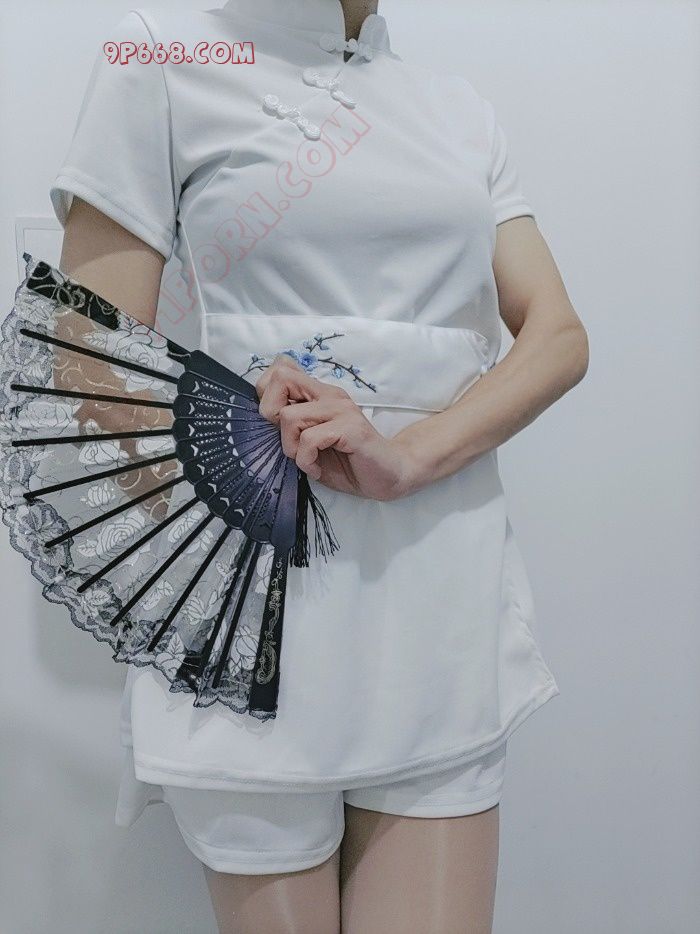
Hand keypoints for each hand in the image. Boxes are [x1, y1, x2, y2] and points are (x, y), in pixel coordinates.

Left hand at [255, 354, 417, 500]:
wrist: (388, 475)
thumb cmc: (347, 461)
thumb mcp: (310, 441)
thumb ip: (292, 424)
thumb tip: (262, 416)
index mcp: (318, 394)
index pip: (280, 369)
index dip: (266, 394)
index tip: (276, 424)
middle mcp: (329, 395)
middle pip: (280, 378)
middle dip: (269, 412)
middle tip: (287, 439)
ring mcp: (341, 409)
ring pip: (289, 416)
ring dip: (290, 447)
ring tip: (306, 459)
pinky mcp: (350, 428)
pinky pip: (309, 439)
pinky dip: (306, 460)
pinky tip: (317, 469)